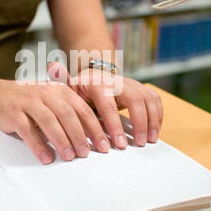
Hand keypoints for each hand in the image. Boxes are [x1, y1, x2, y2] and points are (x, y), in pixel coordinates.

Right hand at [0, 79, 110, 164]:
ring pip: (49, 122)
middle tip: (86, 153)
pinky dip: (38, 146)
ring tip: (69, 157)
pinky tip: (46, 158)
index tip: (103, 144)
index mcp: (60, 90)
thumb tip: (96, 134)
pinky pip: (27, 131)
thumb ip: (72, 110)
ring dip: (61, 141)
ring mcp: (28, 102)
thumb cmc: (32, 101)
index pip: (82, 109)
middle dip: (79, 136)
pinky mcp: (13, 113)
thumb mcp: (54, 98)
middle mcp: (46, 93)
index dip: (94, 128)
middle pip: (67, 115)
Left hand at [47, 62, 163, 148]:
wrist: (93, 77)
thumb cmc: (80, 89)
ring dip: (152, 120)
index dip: (115, 125)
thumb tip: (53, 65)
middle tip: (139, 144)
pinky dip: (158, 115)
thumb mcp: (69, 87)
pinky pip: (154, 99)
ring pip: (148, 98)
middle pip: (135, 100)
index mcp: (98, 83)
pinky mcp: (140, 89)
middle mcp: (118, 81)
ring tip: (149, 140)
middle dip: (139, 123)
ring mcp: (131, 83)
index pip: (109, 105)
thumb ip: (62, 81)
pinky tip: (154, 131)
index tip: (119, 144)